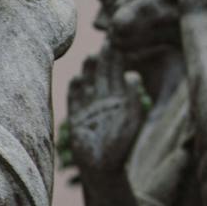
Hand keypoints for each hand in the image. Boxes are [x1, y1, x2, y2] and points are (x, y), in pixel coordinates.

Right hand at [67, 49, 146, 172]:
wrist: (102, 168)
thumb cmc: (121, 145)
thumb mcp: (132, 120)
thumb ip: (133, 98)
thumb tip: (132, 75)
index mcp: (120, 97)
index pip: (117, 70)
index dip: (117, 54)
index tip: (117, 38)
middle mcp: (104, 98)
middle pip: (102, 71)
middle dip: (104, 56)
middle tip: (107, 37)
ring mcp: (88, 106)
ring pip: (87, 81)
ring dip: (88, 69)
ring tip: (92, 58)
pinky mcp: (75, 116)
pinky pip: (73, 97)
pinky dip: (75, 88)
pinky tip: (78, 79)